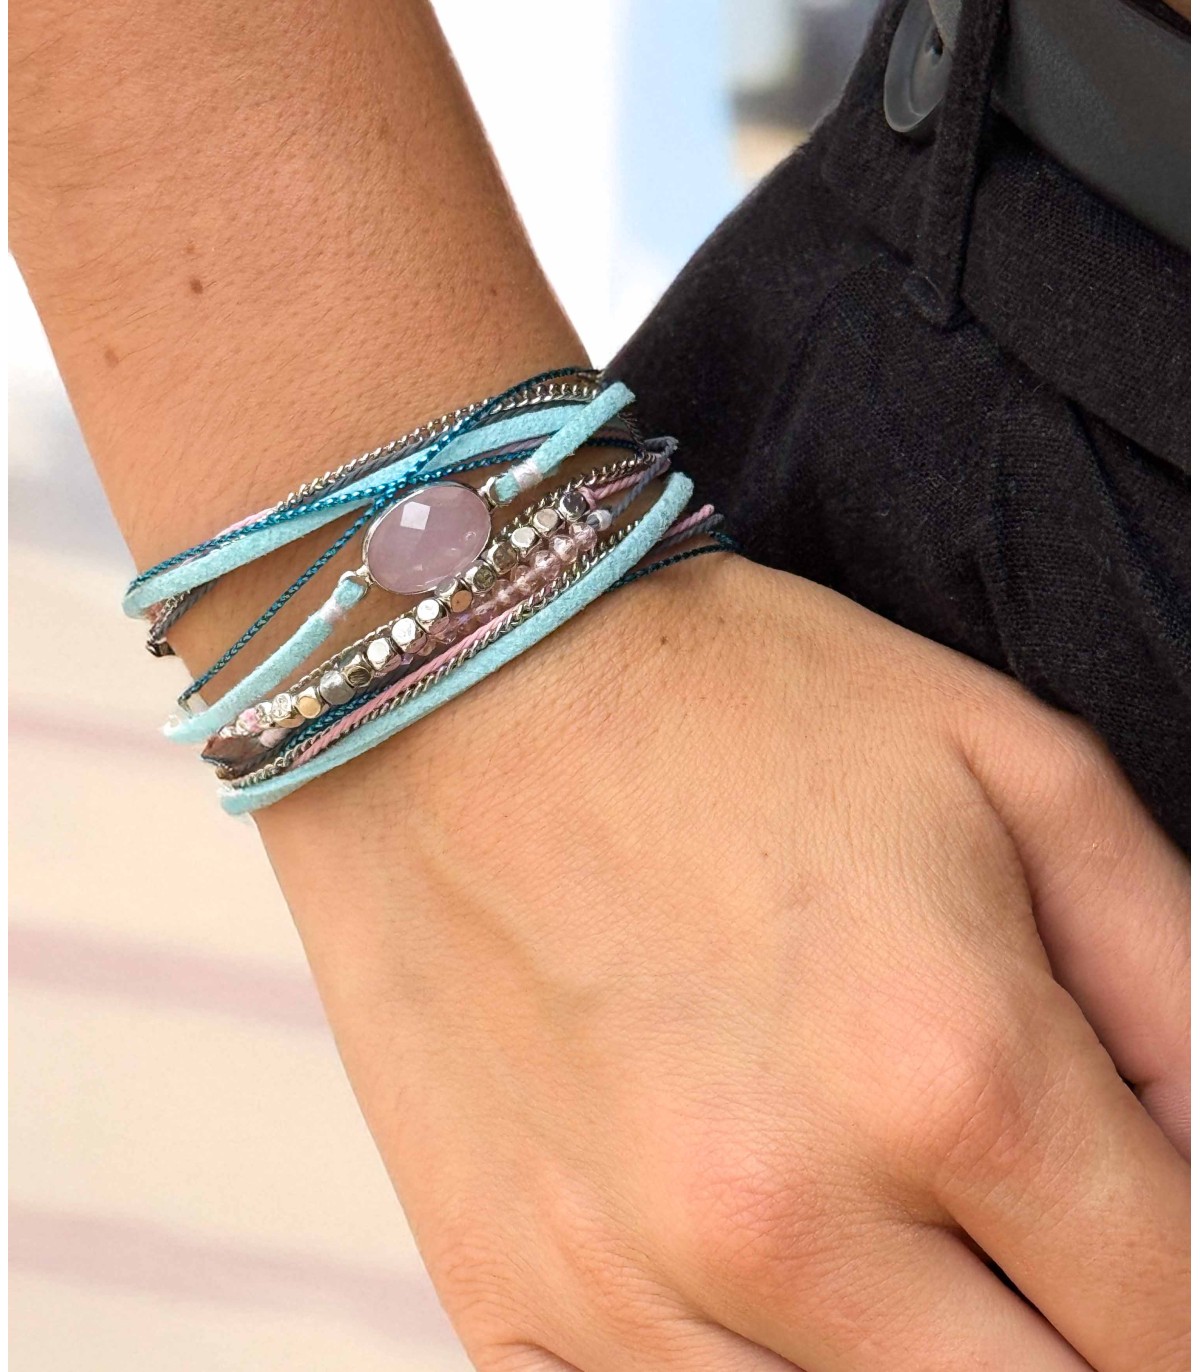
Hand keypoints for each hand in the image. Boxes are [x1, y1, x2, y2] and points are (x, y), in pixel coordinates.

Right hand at [262, 552, 1188, 1371]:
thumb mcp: (1006, 763)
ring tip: (881, 1222)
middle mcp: (789, 1214)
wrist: (451, 682)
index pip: (1172, 1311)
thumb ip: (1174, 976)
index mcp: (947, 1070)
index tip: (1145, 1242)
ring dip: (914, 1355)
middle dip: (1074, 1332)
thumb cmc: (722, 696)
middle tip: (1027, 1234)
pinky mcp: (505, 1292)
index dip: (1187, 1288)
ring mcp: (628, 1277)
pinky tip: (754, 1280)